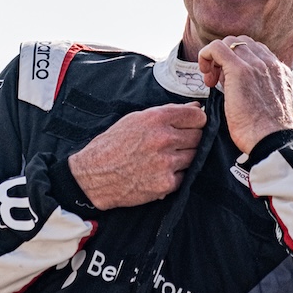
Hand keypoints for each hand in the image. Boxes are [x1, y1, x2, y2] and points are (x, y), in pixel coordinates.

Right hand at [68, 102, 206, 209]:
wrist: (93, 176)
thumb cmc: (112, 145)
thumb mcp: (134, 120)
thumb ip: (166, 113)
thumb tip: (194, 108)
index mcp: (156, 119)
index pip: (197, 117)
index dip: (198, 121)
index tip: (194, 125)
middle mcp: (163, 139)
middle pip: (199, 137)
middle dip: (192, 139)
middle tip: (178, 143)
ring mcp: (167, 163)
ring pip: (195, 157)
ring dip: (185, 157)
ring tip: (165, 158)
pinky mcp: (166, 183)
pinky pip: (184, 176)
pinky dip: (176, 174)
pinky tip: (160, 171)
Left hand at [197, 36, 292, 153]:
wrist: (272, 141)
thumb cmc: (266, 133)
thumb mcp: (268, 106)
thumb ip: (257, 90)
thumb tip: (234, 84)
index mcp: (279, 71)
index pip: (255, 50)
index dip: (237, 60)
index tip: (227, 81)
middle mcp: (270, 64)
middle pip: (241, 43)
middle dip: (225, 57)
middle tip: (216, 81)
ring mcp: (256, 65)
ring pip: (228, 42)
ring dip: (214, 58)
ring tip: (211, 81)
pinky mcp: (240, 70)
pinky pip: (216, 48)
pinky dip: (205, 55)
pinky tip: (205, 74)